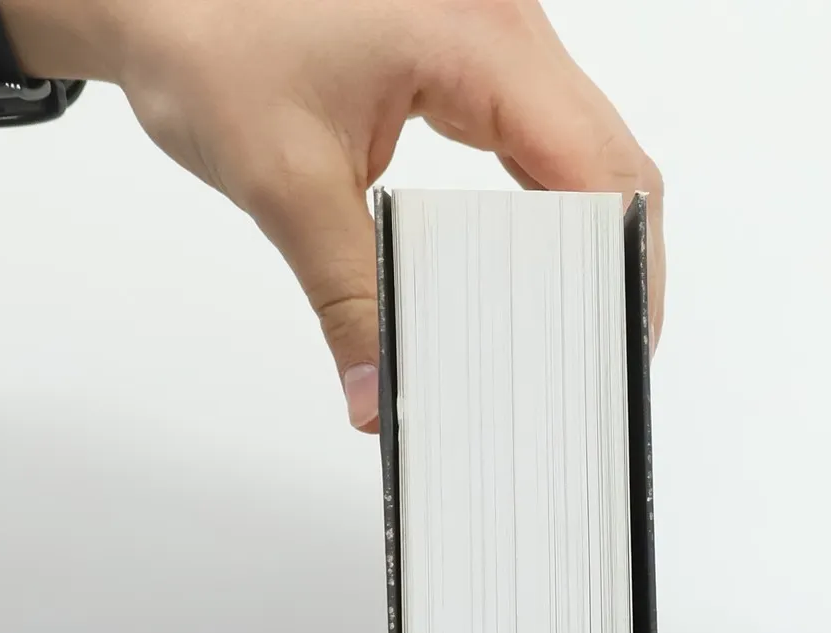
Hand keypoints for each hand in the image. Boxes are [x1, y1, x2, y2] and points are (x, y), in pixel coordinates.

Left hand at [9, 0, 663, 431]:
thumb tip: (382, 397)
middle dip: (610, 263)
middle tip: (594, 357)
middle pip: (609, 160)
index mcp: (483, 38)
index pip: (601, 170)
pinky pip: (534, 132)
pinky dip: (536, 205)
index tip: (617, 348)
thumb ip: (350, 301)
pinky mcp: (468, 50)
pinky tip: (520, 269)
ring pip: (579, 147)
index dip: (624, 268)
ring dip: (576, 237)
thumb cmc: (205, 30)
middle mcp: (505, 23)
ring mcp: (493, 31)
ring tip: (562, 328)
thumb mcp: (286, 184)